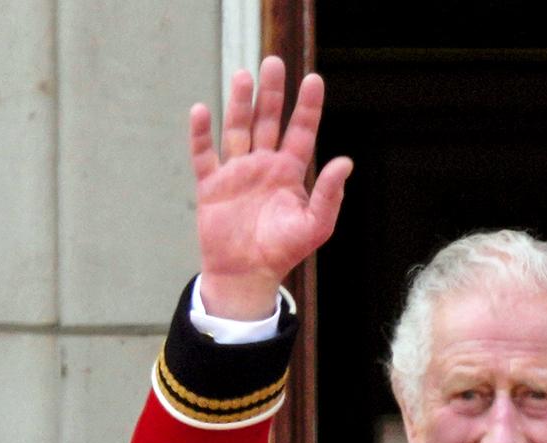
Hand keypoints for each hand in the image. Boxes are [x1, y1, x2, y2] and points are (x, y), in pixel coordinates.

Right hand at [189, 56, 352, 319]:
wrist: (247, 275)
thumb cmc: (284, 251)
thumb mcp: (315, 225)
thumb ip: (329, 194)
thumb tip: (345, 161)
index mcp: (290, 172)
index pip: (302, 131)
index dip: (307, 106)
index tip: (313, 79)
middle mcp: (264, 165)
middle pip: (268, 121)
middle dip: (272, 93)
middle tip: (274, 63)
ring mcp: (236, 172)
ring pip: (237, 129)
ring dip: (240, 104)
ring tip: (243, 76)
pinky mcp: (211, 185)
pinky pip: (204, 154)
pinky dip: (201, 133)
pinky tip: (202, 110)